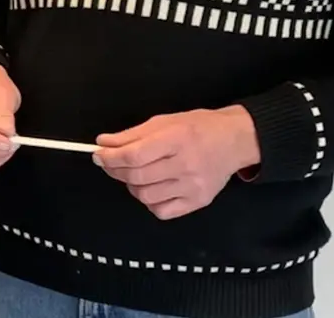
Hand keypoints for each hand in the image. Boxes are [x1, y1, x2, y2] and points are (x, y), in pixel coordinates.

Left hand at [94, 106, 260, 220]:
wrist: (235, 140)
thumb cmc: (197, 127)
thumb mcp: (163, 121)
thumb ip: (131, 135)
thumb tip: (103, 144)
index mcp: (177, 139)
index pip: (134, 155)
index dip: (110, 157)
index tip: (98, 154)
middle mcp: (186, 165)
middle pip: (137, 176)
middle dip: (114, 170)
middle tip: (109, 163)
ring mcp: (194, 187)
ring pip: (145, 196)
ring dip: (131, 185)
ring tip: (134, 174)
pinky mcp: (199, 202)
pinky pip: (162, 211)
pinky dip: (149, 201)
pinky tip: (152, 188)